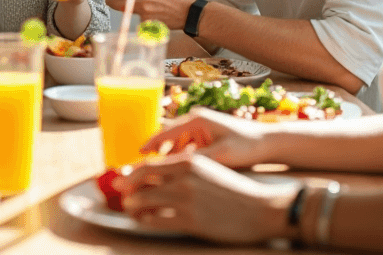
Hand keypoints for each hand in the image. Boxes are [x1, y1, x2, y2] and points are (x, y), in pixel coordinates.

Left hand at [105, 0, 194, 29]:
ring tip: (133, 1)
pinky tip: (147, 11)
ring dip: (123, 5)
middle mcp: (143, 0)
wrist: (190, 13)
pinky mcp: (146, 24)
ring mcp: (144, 14)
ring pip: (122, 10)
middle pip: (113, 1)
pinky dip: (136, 14)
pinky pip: (134, 18)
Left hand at [116, 152, 296, 242]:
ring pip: (144, 202)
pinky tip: (144, 221)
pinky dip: (145, 221)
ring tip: (131, 209)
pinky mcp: (190, 221)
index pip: (149, 165)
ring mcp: (186, 200)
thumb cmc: (234, 190)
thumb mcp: (209, 170)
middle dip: (126, 189)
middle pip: (141, 182)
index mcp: (189, 161)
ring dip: (133, 206)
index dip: (131, 173)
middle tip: (121, 195)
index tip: (122, 178)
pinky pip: (156, 222)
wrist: (261, 209)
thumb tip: (158, 172)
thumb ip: (184, 169)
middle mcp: (184, 178)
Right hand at [139, 108, 276, 167]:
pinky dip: (180, 157)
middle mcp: (196, 118)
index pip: (165, 132)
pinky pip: (187, 146)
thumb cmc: (247, 146)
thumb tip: (170, 169)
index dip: (149, 145)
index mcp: (197, 119)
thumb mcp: (219, 155)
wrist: (268, 142)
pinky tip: (179, 172)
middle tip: (144, 169)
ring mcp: (201, 126)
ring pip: (177, 143)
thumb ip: (194, 160)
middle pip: (168, 137)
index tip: (136, 156)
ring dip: (169, 157)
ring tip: (159, 174)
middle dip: (156, 153)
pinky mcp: (206, 134)